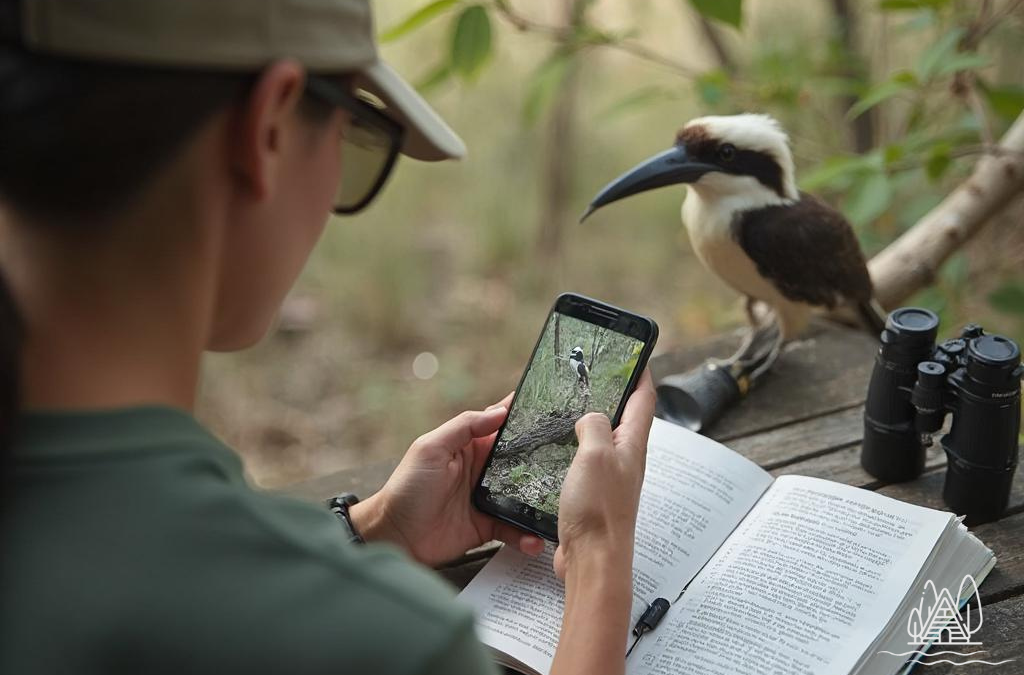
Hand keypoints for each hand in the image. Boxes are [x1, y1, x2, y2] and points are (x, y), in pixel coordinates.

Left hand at [350, 393, 545, 565]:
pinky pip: (513, 528)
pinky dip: (525, 535)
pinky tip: (534, 540)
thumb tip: (500, 412)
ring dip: (540, 501)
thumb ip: (464, 427)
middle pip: (521, 461)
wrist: (394, 536)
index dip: (524, 416)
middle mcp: (482, 470)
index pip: (501, 425)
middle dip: (544, 459)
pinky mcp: (486, 527)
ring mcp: (486, 499)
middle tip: (572, 460)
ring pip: (523, 496)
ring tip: (559, 505)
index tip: (554, 408)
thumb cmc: (407, 487)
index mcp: (469, 446)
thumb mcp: (431, 448)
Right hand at [553, 369, 655, 579]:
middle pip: (623, 417)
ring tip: (570, 407)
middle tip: (595, 375)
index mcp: (631, 444)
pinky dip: (572, 449)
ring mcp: (609, 478)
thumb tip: (589, 416)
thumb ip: (593, 425)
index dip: (641, 372)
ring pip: (601, 440)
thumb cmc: (599, 511)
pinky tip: (556, 449)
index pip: (643, 398)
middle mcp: (624, 459)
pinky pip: (584, 463)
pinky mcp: (592, 495)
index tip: (637, 352)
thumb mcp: (594, 454)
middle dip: (612, 393)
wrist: (593, 562)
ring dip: (588, 421)